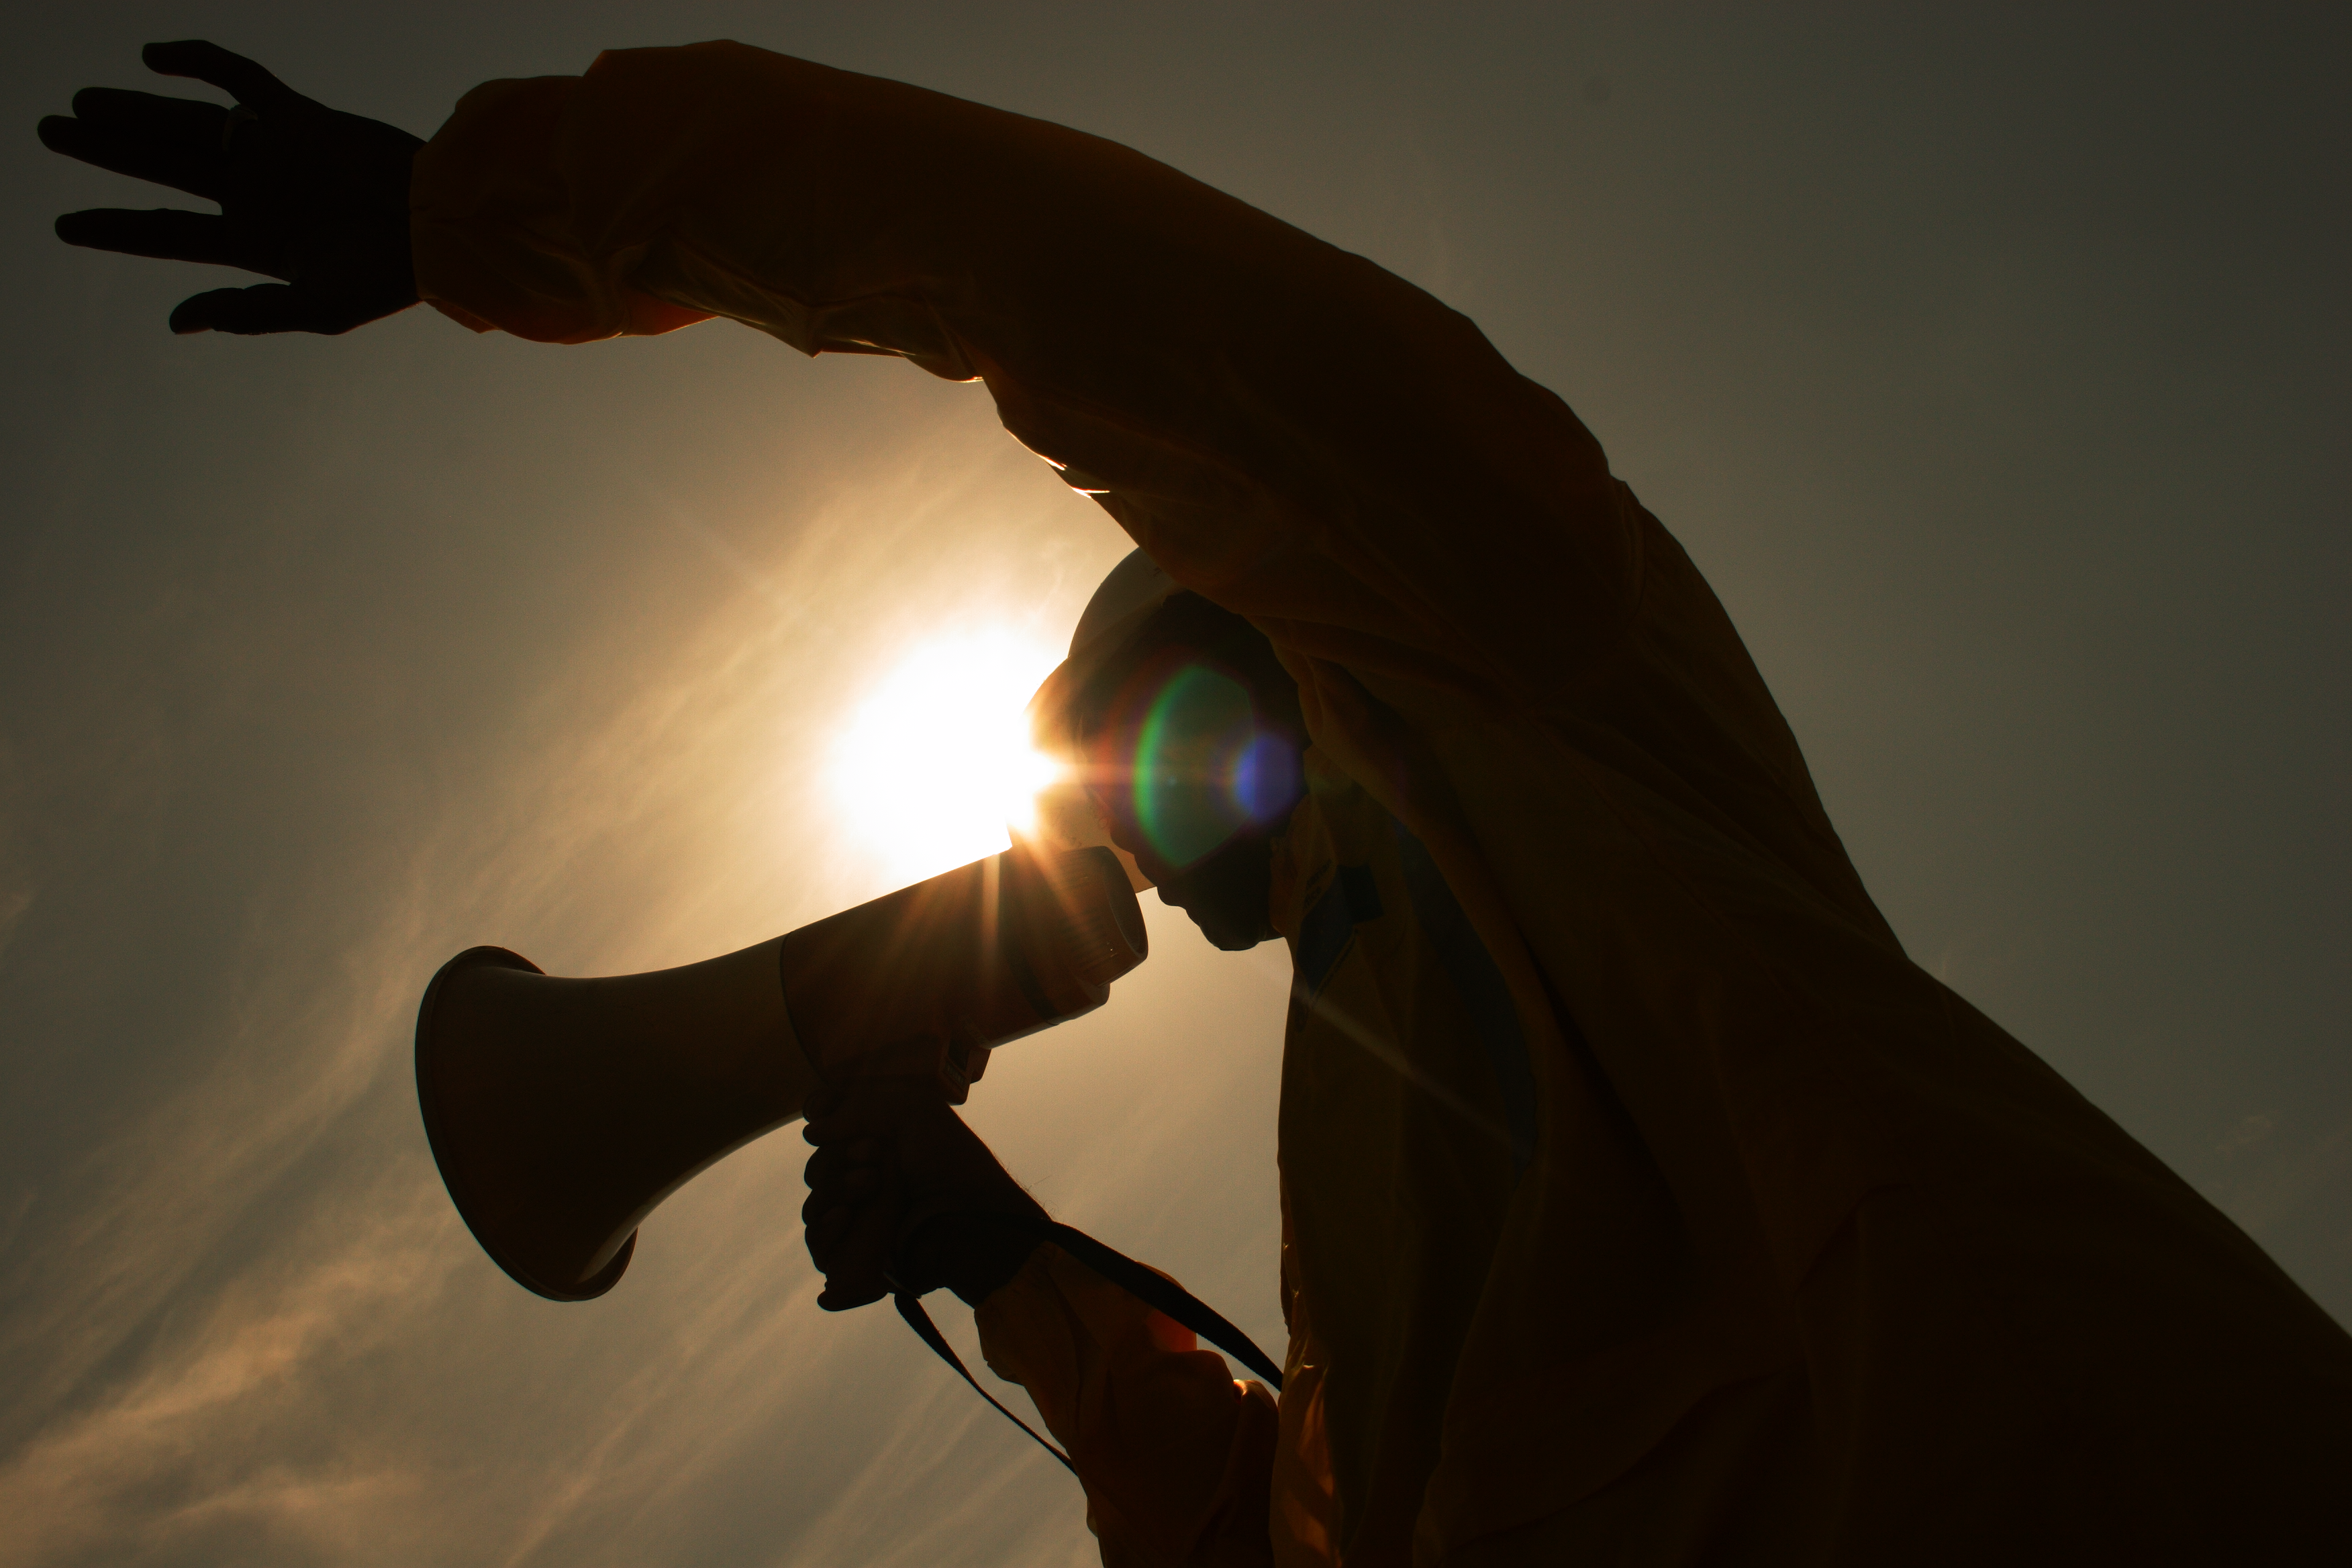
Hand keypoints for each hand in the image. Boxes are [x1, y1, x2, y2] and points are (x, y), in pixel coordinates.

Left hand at [38, 40, 421, 334]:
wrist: (445, 225)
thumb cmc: (389, 277)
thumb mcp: (317, 309)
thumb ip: (247, 311)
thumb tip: (175, 320)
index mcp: (253, 242)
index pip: (166, 230)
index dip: (113, 227)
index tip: (64, 224)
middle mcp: (253, 192)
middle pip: (162, 166)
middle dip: (105, 151)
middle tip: (48, 131)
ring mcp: (273, 151)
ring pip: (186, 123)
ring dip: (133, 111)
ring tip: (79, 104)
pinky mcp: (299, 116)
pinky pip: (239, 80)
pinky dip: (198, 61)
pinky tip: (153, 56)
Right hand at [801, 1077, 1045, 1311]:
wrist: (967, 1216)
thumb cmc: (950, 1161)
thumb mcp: (915, 1110)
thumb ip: (859, 1107)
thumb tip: (812, 1131)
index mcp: (879, 1147)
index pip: (827, 1131)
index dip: (821, 1118)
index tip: (823, 1110)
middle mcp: (866, 1183)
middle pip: (817, 1168)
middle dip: (837, 1157)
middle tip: (874, 1155)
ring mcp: (860, 1222)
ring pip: (814, 1206)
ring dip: (835, 1189)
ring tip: (872, 1185)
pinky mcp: (855, 1258)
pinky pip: (818, 1245)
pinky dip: (825, 1228)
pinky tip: (846, 1217)